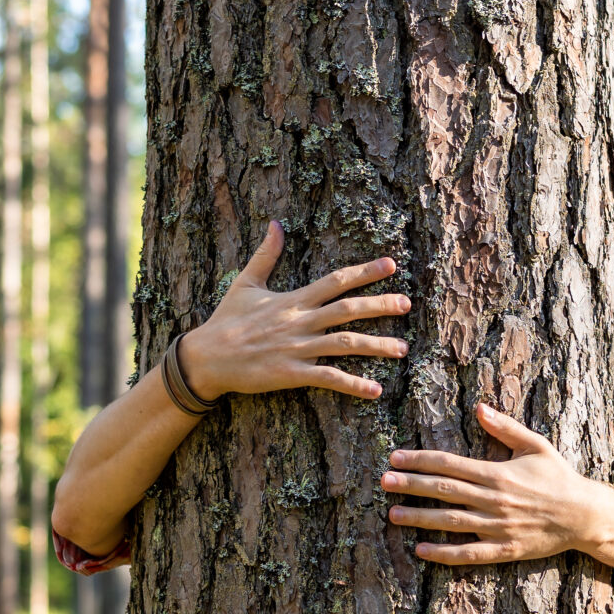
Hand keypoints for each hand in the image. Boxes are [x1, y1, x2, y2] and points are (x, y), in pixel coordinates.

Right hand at [179, 222, 410, 401]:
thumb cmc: (226, 320)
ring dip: (376, 346)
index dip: (364, 271)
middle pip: (347, 309)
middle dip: (380, 305)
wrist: (206, 357)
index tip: (391, 264)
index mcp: (293, 300)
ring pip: (344, 344)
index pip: (335, 281)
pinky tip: (375, 390)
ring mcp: (296, 348)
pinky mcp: (290, 374)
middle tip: (407, 304)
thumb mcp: (245, 283)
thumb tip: (276, 224)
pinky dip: (352, 384)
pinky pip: (326, 378)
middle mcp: (299, 322)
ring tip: (402, 349)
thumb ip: (266, 254)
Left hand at [383, 404, 603, 565]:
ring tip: (393, 514)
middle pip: (444, 490)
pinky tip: (421, 551)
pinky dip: (444, 553)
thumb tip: (479, 408)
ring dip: (420, 518)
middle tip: (383, 481)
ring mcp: (497, 527)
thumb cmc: (559, 477)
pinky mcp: (504, 549)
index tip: (396, 458)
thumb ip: (506, 428)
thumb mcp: (536, 445)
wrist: (584, 515)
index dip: (420, 460)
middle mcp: (494, 500)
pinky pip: (469, 553)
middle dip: (411, 485)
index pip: (449, 464)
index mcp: (497, 473)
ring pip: (451, 521)